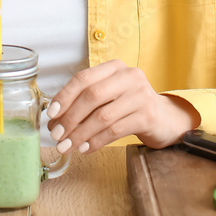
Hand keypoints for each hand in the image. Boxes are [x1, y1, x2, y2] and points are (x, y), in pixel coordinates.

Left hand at [45, 59, 199, 153]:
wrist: (164, 118)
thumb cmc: (129, 106)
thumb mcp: (110, 95)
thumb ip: (86, 101)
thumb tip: (55, 119)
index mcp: (115, 67)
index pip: (84, 78)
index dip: (64, 96)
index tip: (51, 114)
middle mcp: (129, 76)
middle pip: (92, 96)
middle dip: (70, 118)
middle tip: (57, 134)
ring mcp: (140, 95)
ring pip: (102, 116)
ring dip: (81, 134)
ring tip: (67, 146)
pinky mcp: (147, 116)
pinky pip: (115, 130)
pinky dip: (97, 141)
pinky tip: (86, 148)